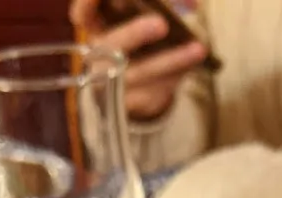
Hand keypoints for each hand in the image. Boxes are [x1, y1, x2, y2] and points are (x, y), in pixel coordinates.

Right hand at [70, 0, 206, 120]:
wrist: (134, 88)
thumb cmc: (137, 42)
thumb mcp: (136, 21)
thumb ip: (155, 9)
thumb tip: (188, 4)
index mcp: (95, 27)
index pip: (83, 14)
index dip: (88, 3)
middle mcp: (97, 55)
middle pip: (111, 45)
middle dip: (135, 34)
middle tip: (161, 24)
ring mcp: (110, 83)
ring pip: (138, 73)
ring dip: (171, 61)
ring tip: (198, 50)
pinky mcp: (128, 104)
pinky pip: (153, 93)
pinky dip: (176, 77)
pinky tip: (194, 64)